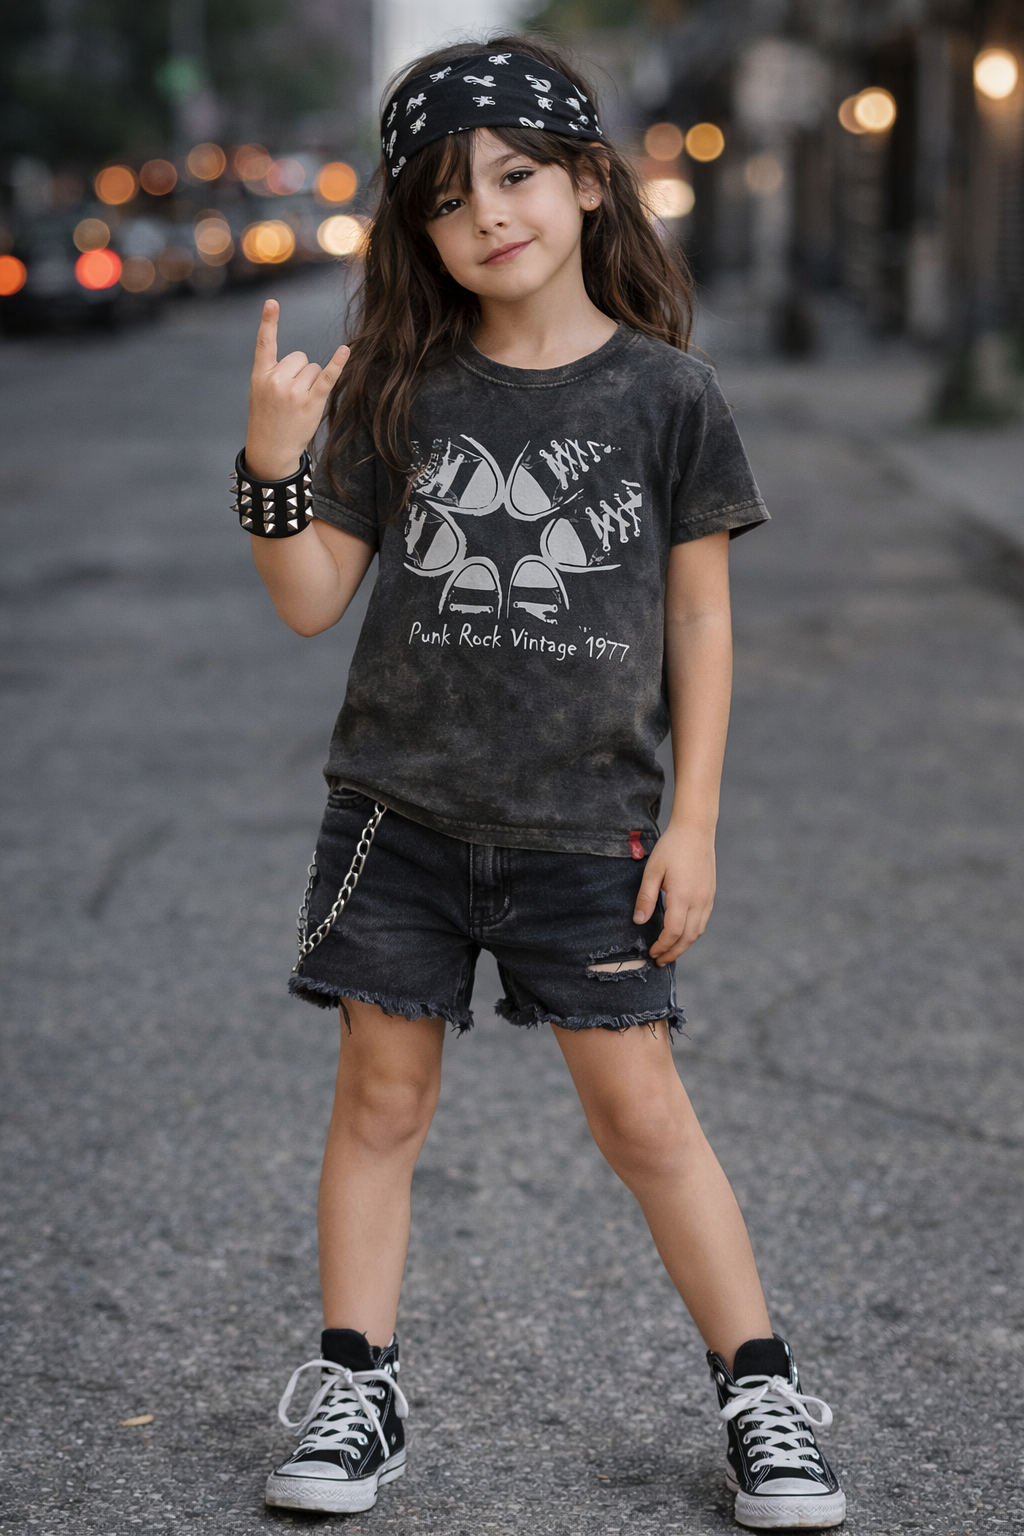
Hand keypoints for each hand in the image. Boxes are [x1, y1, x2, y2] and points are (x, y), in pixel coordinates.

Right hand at [245, 299, 349, 480]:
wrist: (270, 449)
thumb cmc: (268, 418)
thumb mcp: (261, 392)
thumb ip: (275, 373)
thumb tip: (305, 361)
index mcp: (260, 375)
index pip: (265, 343)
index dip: (269, 321)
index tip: (272, 301)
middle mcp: (276, 381)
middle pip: (299, 357)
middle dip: (299, 373)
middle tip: (289, 397)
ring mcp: (294, 392)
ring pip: (312, 368)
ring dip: (311, 382)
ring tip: (298, 403)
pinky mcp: (311, 402)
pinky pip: (326, 377)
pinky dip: (337, 364)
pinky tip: (345, 351)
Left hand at [632, 821, 715, 965]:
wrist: (696, 830)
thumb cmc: (671, 848)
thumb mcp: (652, 870)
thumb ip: (646, 898)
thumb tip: (639, 922)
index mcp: (682, 896)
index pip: (673, 932)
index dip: (662, 946)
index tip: (651, 953)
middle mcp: (699, 901)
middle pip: (688, 937)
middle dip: (673, 952)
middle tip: (659, 960)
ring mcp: (708, 898)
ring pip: (698, 931)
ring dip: (684, 945)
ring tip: (669, 951)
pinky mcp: (711, 894)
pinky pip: (703, 921)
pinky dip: (692, 933)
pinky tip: (681, 934)